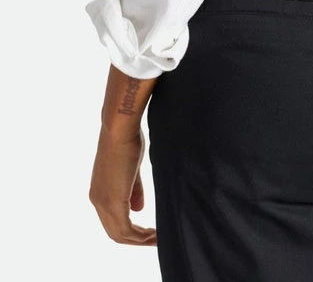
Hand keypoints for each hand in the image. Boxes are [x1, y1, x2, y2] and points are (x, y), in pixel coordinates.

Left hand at [88, 126, 156, 244]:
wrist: (120, 128)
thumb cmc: (127, 140)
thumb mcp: (131, 170)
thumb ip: (133, 190)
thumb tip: (138, 209)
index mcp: (100, 193)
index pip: (113, 221)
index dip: (131, 230)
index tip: (148, 232)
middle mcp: (97, 201)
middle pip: (115, 233)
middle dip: (136, 240)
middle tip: (155, 240)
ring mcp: (103, 202)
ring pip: (120, 234)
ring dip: (140, 240)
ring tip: (158, 239)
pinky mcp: (113, 201)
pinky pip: (126, 230)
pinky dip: (140, 237)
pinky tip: (154, 235)